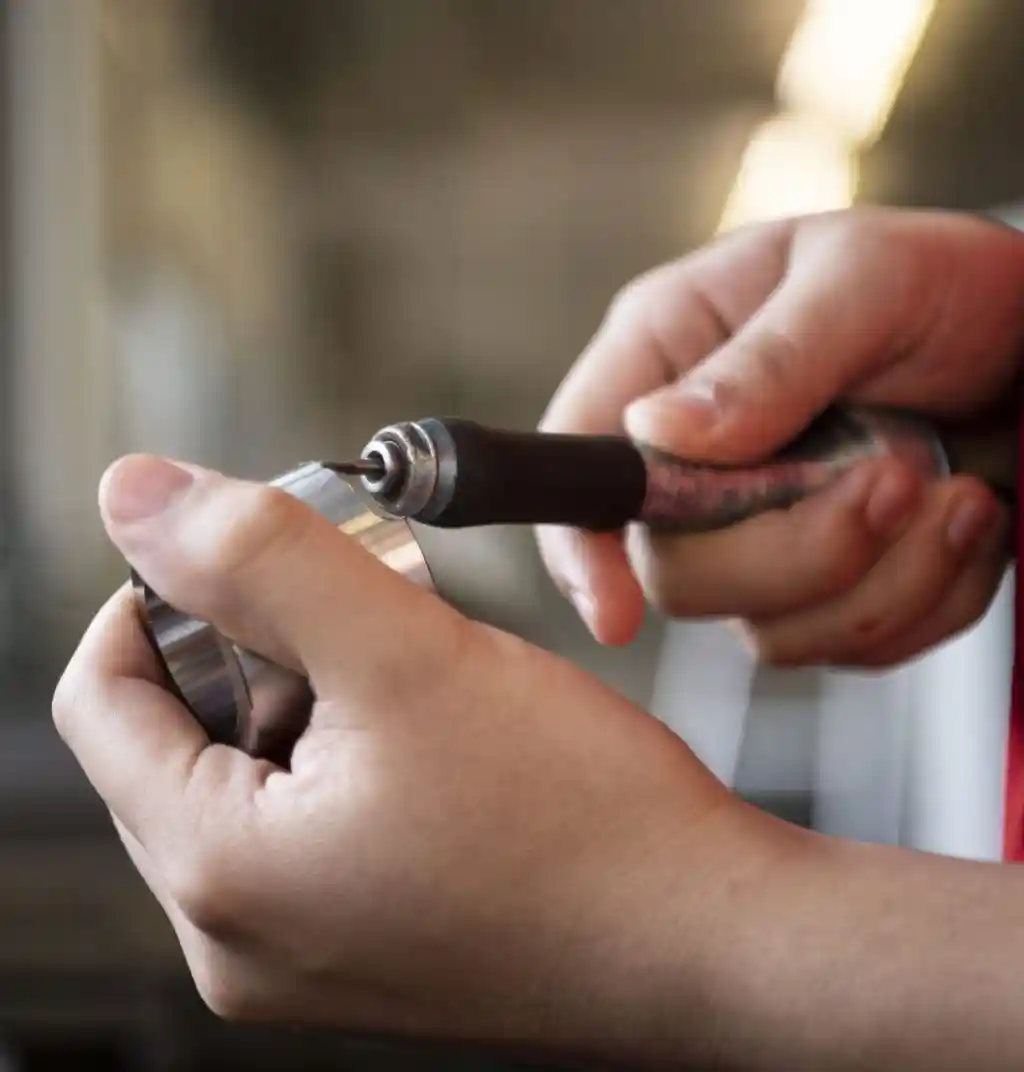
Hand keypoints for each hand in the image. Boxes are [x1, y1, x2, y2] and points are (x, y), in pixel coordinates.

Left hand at [53, 454, 761, 1059]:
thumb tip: (132, 491)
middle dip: (253, 644)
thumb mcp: (407, 654)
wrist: (710, 941)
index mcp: (219, 874)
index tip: (263, 551)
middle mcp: (236, 939)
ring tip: (413, 673)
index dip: (164, 595)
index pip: (104, 698)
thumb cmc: (583, 815)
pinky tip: (430, 734)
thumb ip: (258, 558)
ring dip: (307, 691)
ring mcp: (297, 955)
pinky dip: (344, 749)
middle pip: (175, 736)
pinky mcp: (359, 950)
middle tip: (364, 605)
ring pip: (245, 772)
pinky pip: (303, 823)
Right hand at [538, 208, 1020, 667]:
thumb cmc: (942, 282)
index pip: (579, 466)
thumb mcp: (863, 279)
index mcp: (666, 359)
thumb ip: (767, 360)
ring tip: (952, 492)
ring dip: (882, 578)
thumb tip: (656, 431)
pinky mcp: (821, 582)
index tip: (617, 612)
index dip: (582, 547)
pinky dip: (924, 599)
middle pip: (678, 573)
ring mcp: (754, 530)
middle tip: (895, 475)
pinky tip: (963, 522)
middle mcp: (693, 457)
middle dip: (799, 549)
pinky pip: (847, 645)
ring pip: (767, 628)